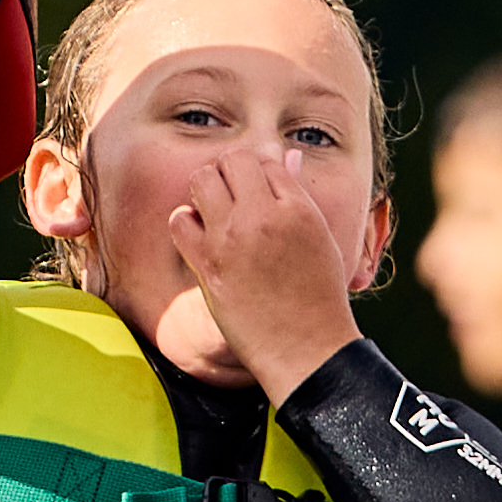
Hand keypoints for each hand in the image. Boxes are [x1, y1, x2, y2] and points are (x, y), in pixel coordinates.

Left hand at [152, 144, 375, 397]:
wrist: (305, 347)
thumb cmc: (319, 295)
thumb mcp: (321, 238)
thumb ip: (300, 195)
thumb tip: (288, 154)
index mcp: (298, 209)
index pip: (267, 160)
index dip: (259, 174)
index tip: (257, 195)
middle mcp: (264, 217)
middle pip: (232, 160)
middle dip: (229, 173)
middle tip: (232, 198)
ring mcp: (233, 239)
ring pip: (201, 181)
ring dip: (204, 191)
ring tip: (214, 213)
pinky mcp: (208, 265)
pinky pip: (179, 221)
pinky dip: (185, 223)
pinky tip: (200, 237)